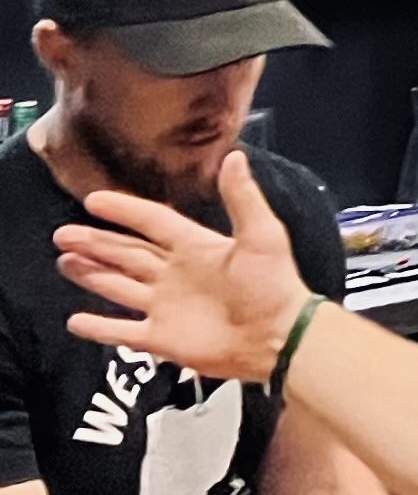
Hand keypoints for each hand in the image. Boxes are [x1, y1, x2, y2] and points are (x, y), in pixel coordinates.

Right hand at [56, 150, 309, 382]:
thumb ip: (242, 198)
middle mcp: (175, 274)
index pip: (152, 222)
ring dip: (92, 274)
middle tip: (63, 234)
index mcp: (196, 247)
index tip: (93, 200)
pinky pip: (122, 332)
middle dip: (96, 243)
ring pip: (118, 286)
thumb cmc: (272, 284)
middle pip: (127, 254)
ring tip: (64, 261)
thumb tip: (234, 156)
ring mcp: (165, 307)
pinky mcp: (160, 339)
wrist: (278, 338)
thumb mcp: (262, 235)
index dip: (125, 211)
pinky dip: (98, 327)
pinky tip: (74, 320)